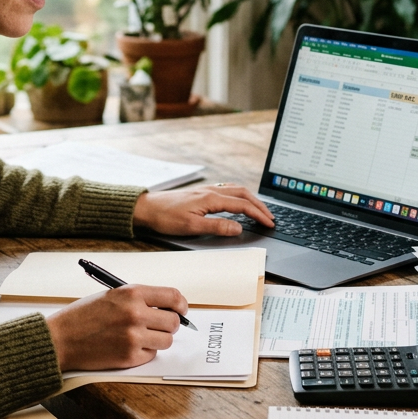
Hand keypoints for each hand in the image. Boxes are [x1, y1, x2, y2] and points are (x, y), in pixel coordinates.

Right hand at [45, 285, 187, 371]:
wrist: (60, 339)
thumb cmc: (82, 316)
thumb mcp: (111, 296)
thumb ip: (138, 299)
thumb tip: (167, 308)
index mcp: (131, 293)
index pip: (172, 296)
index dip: (181, 305)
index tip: (181, 310)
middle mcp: (136, 313)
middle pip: (173, 322)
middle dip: (169, 325)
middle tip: (158, 326)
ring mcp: (134, 337)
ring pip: (167, 340)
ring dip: (158, 340)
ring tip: (140, 337)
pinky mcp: (130, 357)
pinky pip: (151, 355)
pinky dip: (144, 352)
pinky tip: (127, 346)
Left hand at [132, 183, 274, 236]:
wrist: (146, 208)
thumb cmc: (165, 217)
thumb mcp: (192, 227)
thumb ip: (217, 227)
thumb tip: (239, 228)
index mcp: (211, 199)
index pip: (243, 205)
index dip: (259, 215)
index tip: (270, 223)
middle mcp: (211, 191)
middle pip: (243, 194)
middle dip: (259, 205)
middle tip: (270, 217)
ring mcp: (206, 190)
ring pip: (236, 190)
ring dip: (250, 199)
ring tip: (259, 209)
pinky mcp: (200, 193)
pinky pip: (226, 190)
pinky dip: (239, 195)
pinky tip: (238, 201)